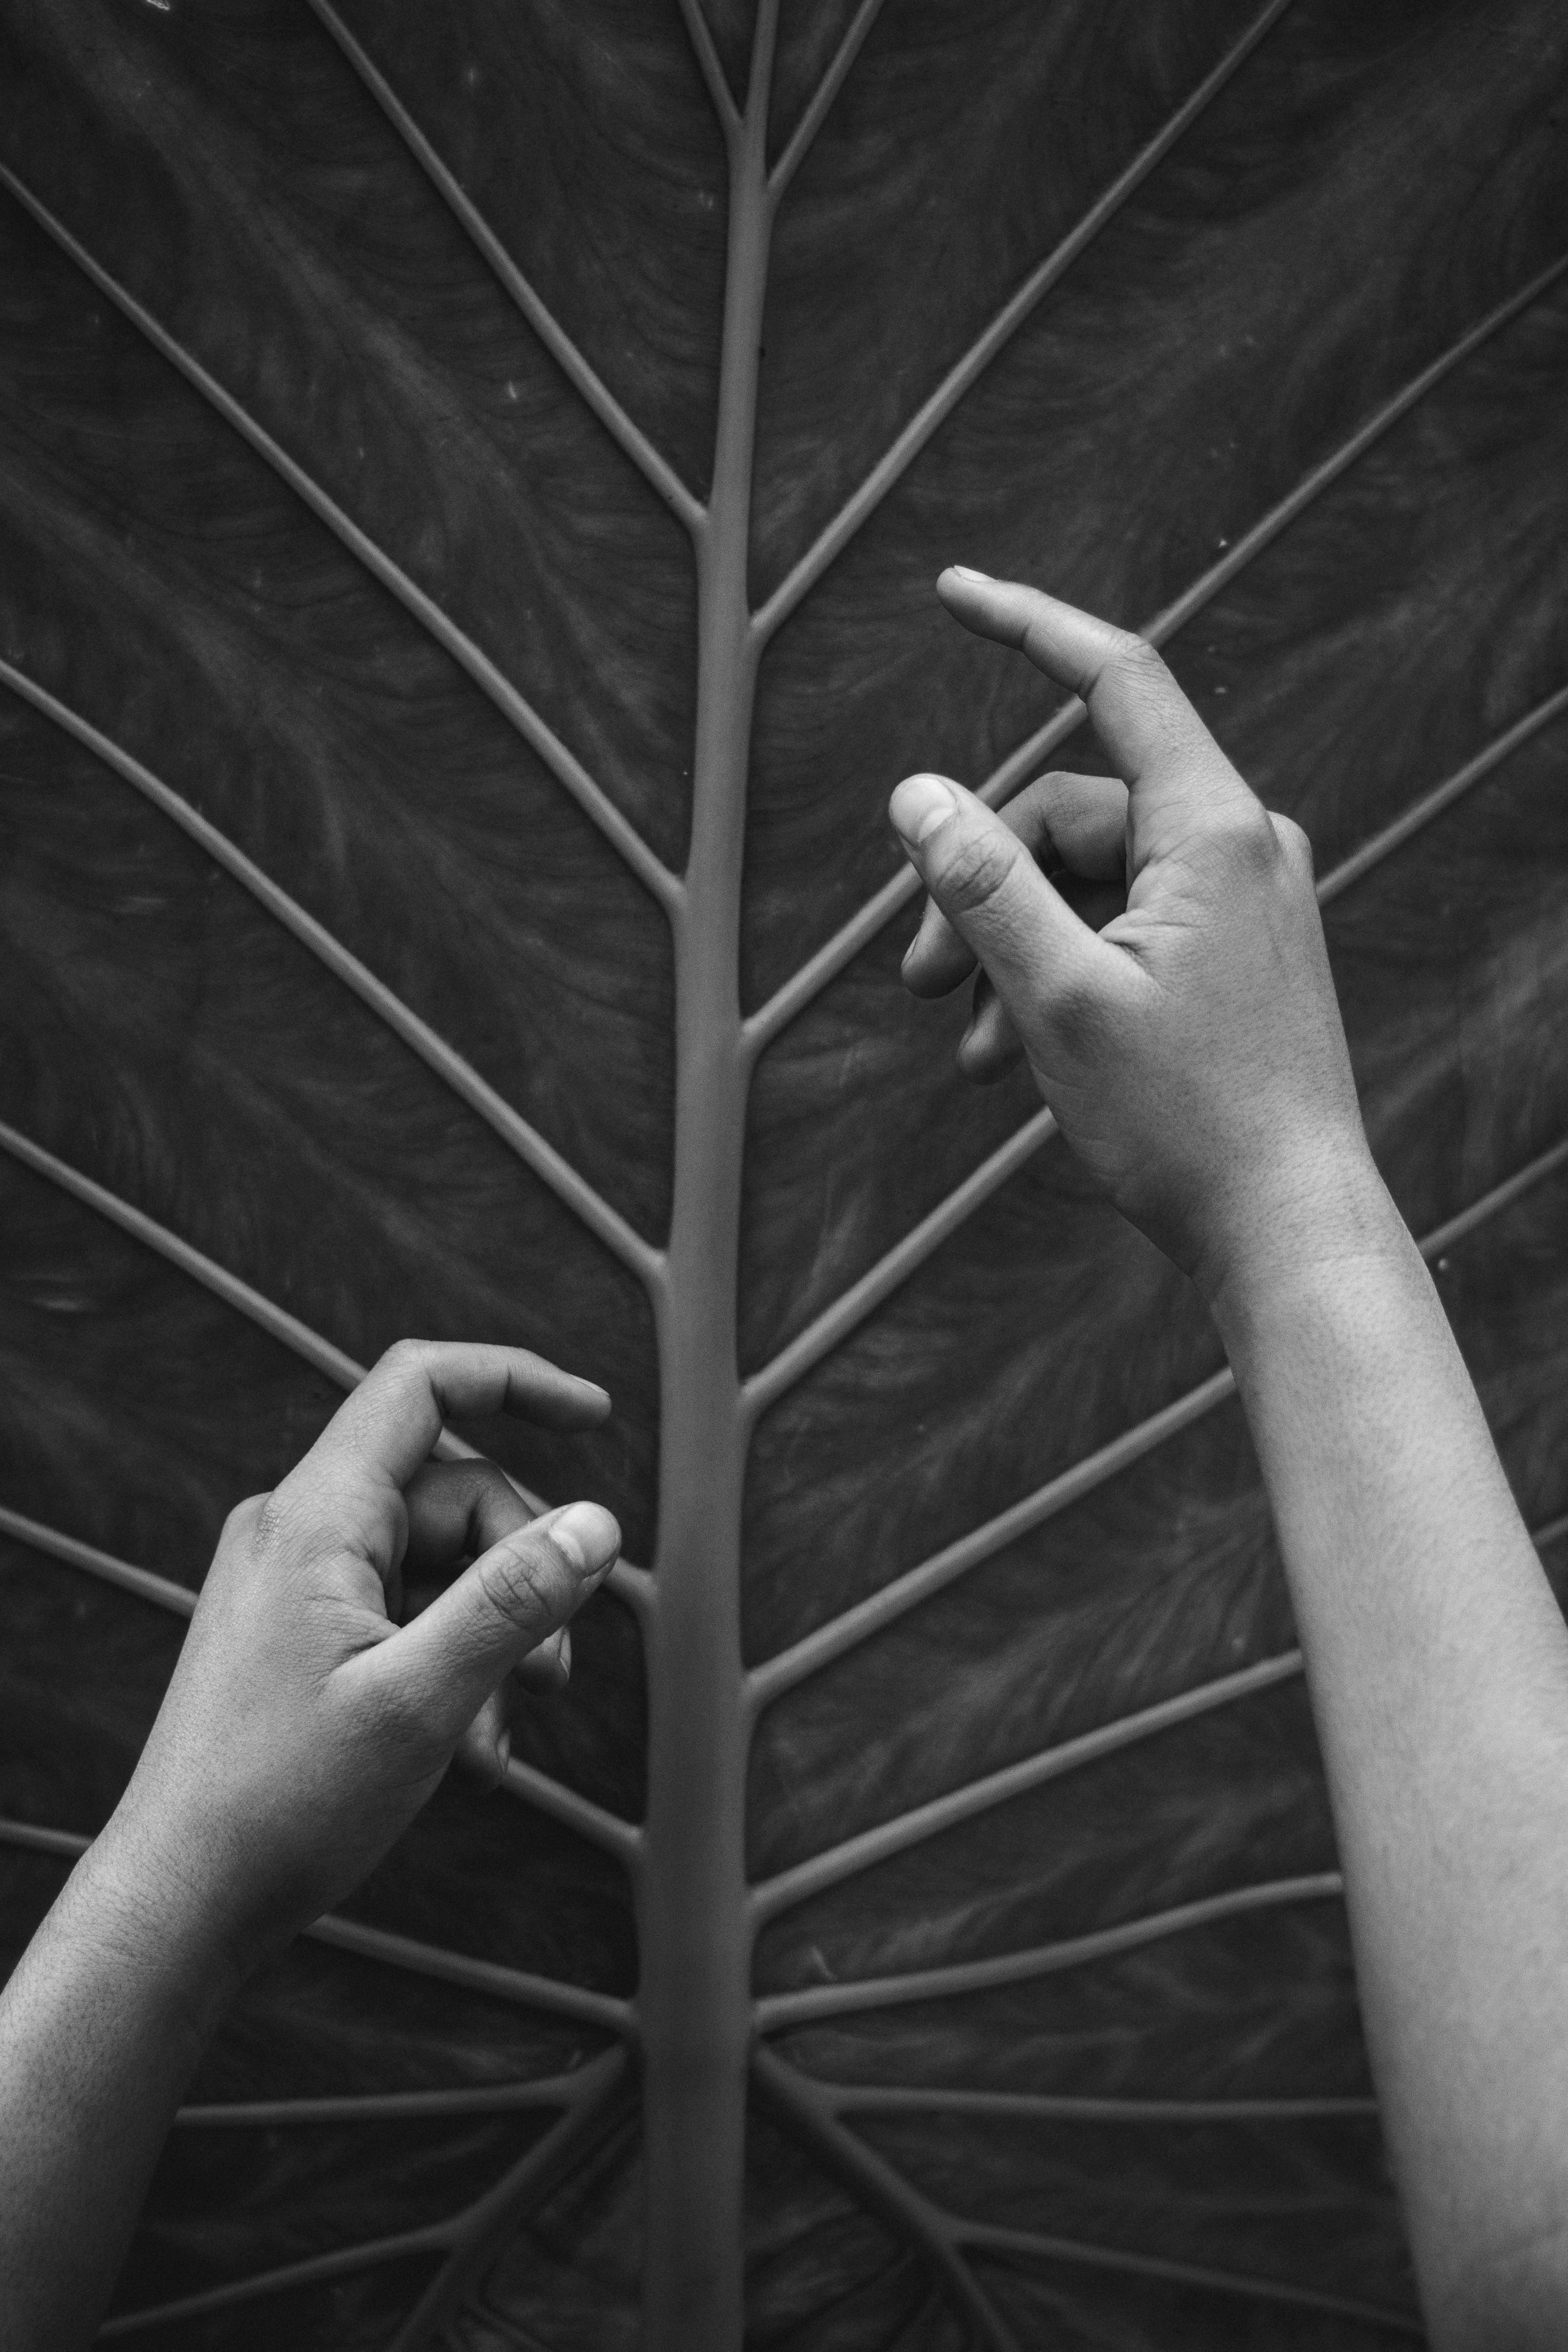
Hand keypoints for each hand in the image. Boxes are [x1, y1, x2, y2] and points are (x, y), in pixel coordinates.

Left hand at [95, 1340, 618, 1976]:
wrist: (180, 1900)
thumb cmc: (279, 1805)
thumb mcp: (422, 1700)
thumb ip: (511, 1602)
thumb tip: (596, 1525)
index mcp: (314, 1519)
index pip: (421, 1387)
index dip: (513, 1379)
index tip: (594, 1414)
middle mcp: (297, 1532)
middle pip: (452, 1491)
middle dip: (521, 1565)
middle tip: (553, 1668)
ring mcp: (293, 1583)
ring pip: (434, 1562)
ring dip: (491, 1632)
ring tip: (504, 1728)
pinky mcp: (297, 1634)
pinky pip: (400, 1612)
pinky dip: (450, 1663)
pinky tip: (470, 1749)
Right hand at [893, 571, 1381, 1296]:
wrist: (1287, 1229)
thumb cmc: (1185, 1121)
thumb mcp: (1057, 998)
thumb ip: (982, 888)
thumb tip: (915, 796)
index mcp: (1210, 829)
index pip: (1116, 677)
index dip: (1027, 623)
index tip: (950, 589)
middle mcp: (1237, 846)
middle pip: (1069, 814)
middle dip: (977, 887)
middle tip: (908, 983)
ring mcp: (1241, 902)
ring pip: (1086, 883)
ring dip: (1007, 951)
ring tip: (958, 1049)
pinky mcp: (1233, 955)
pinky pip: (1122, 929)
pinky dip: (1057, 977)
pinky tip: (1005, 1060)